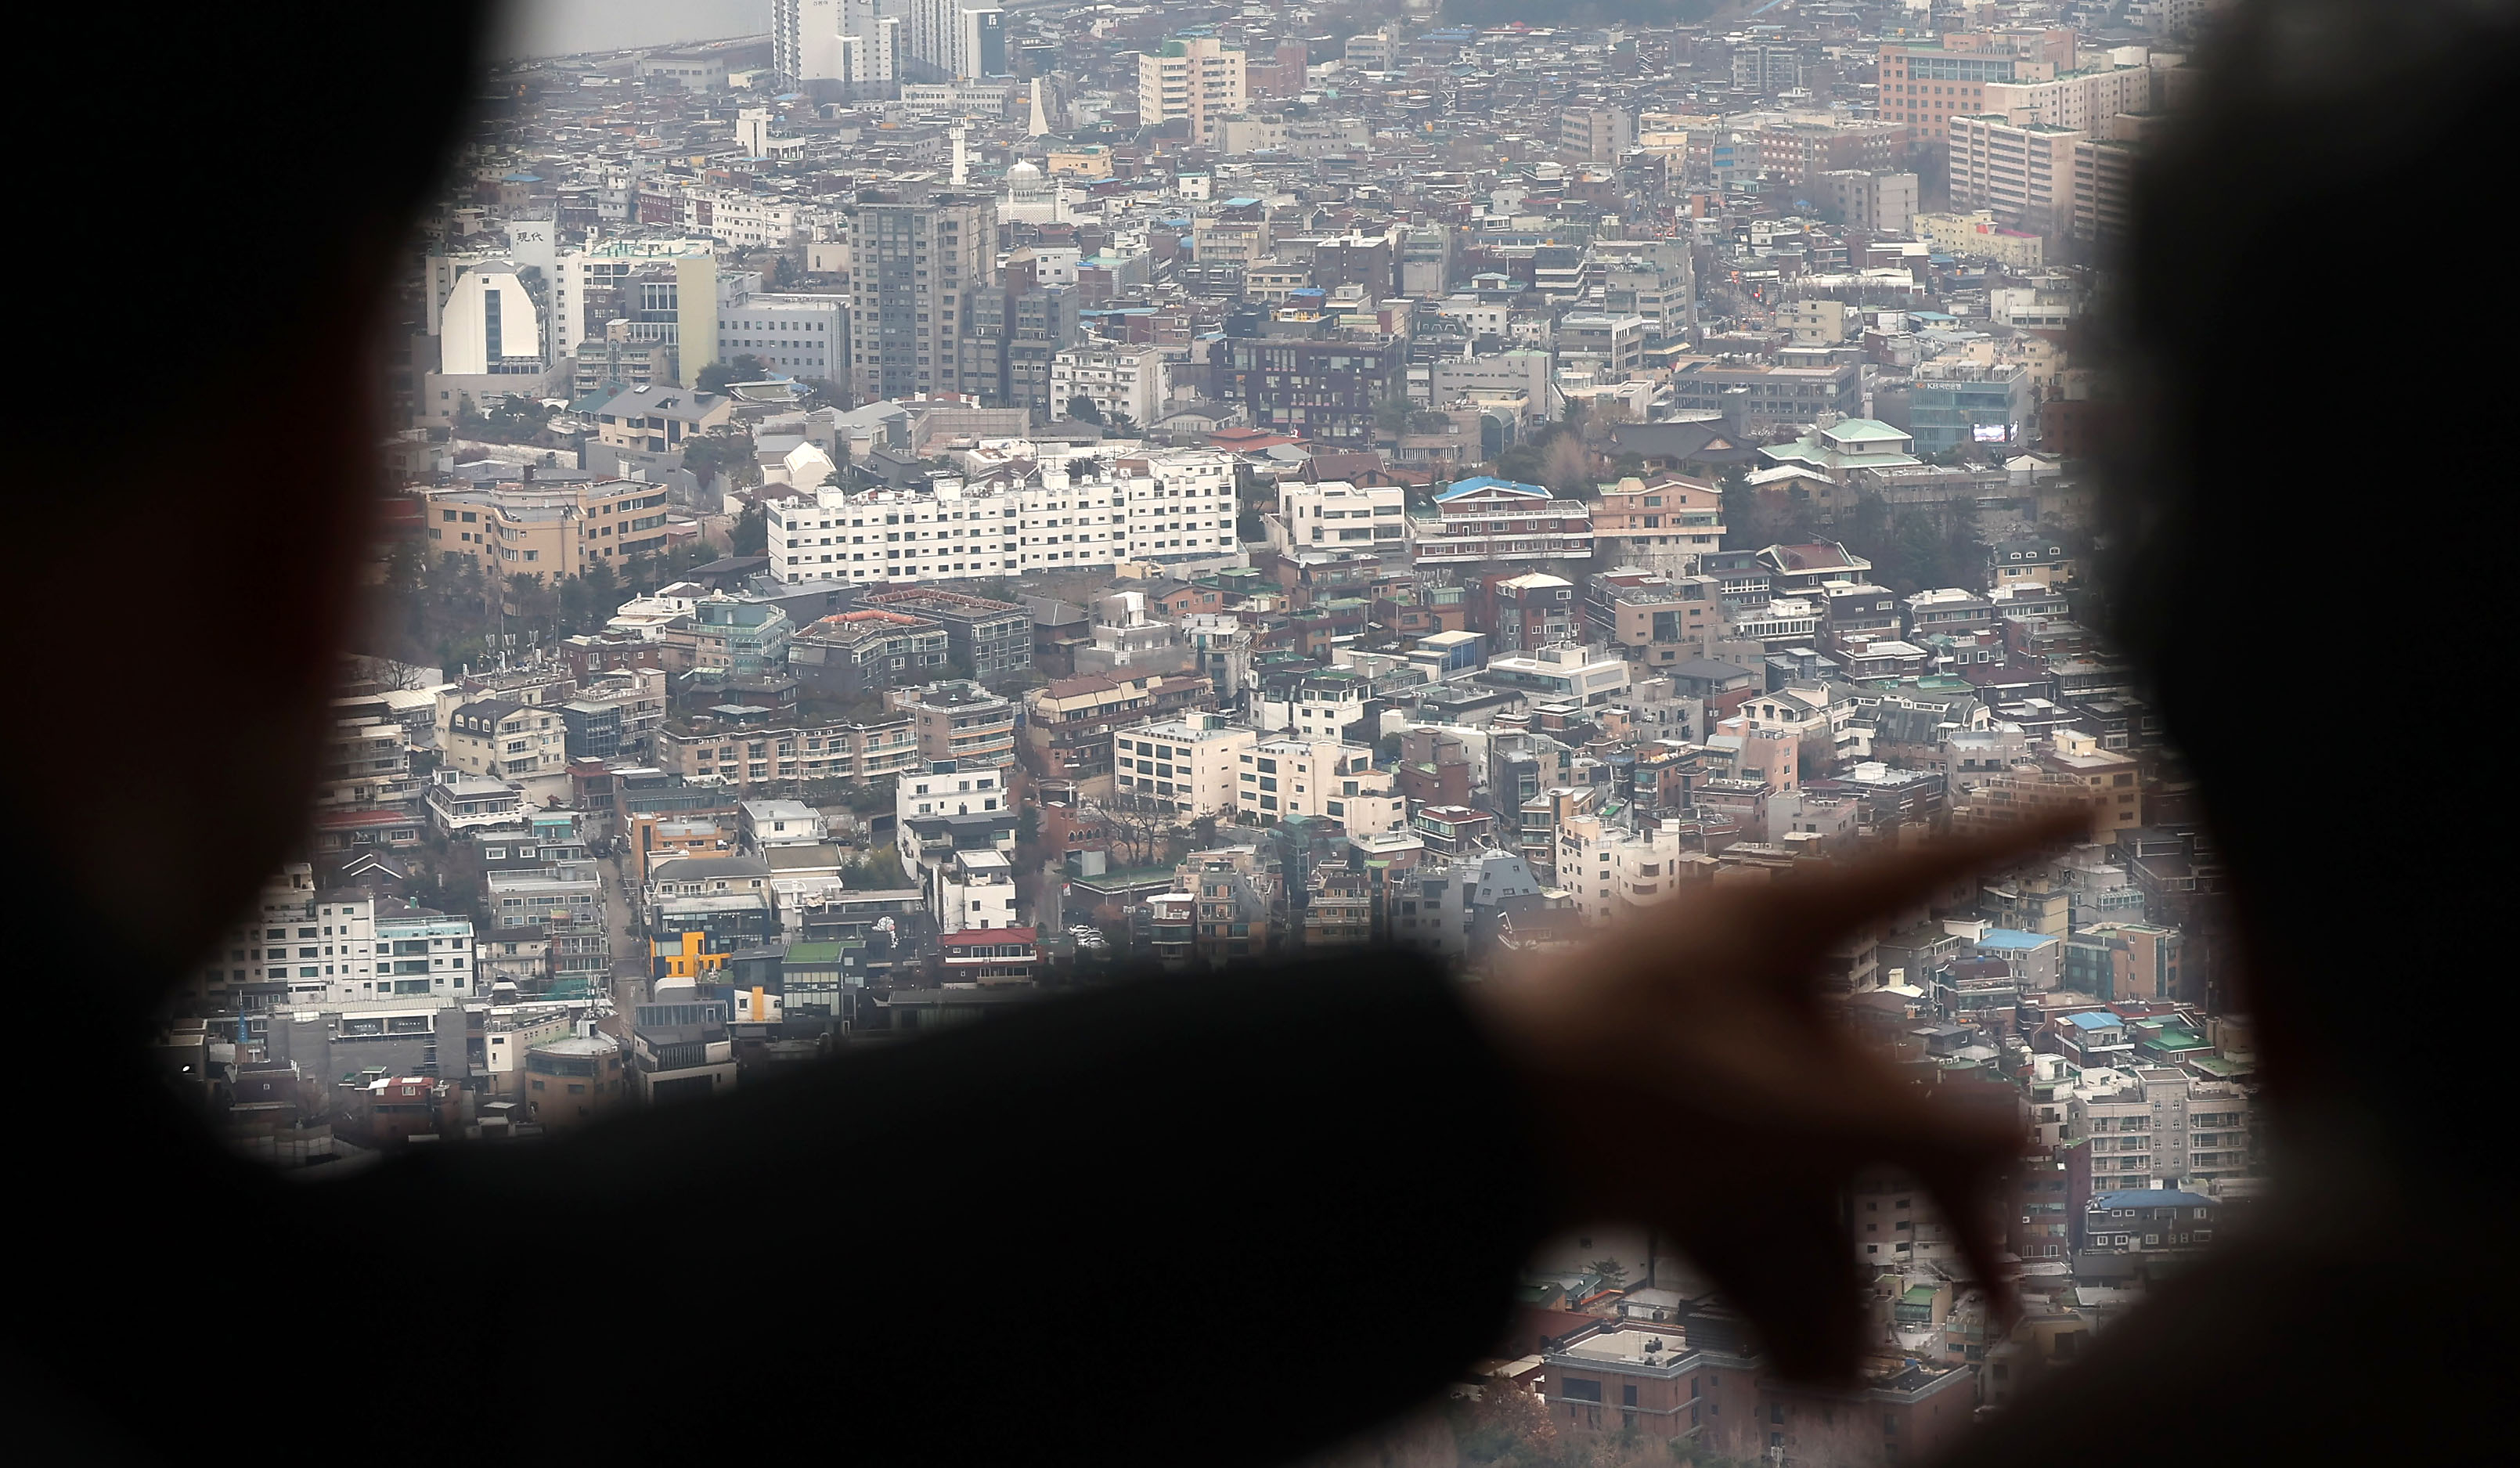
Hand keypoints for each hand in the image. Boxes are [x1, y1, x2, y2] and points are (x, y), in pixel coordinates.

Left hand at [1464, 815, 2086, 1382]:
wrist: (1433, 1137)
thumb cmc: (1602, 1084)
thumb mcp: (1782, 1115)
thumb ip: (1912, 1131)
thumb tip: (2023, 1135)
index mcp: (1775, 923)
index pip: (1931, 869)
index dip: (2023, 837)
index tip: (2103, 791)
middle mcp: (1743, 982)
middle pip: (1876, 1095)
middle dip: (1934, 1216)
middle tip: (2003, 1306)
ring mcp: (1691, 1061)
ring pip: (1802, 1173)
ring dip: (1832, 1281)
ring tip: (1837, 1385)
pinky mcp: (1641, 1136)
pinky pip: (1729, 1204)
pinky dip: (1759, 1280)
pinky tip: (1787, 1375)